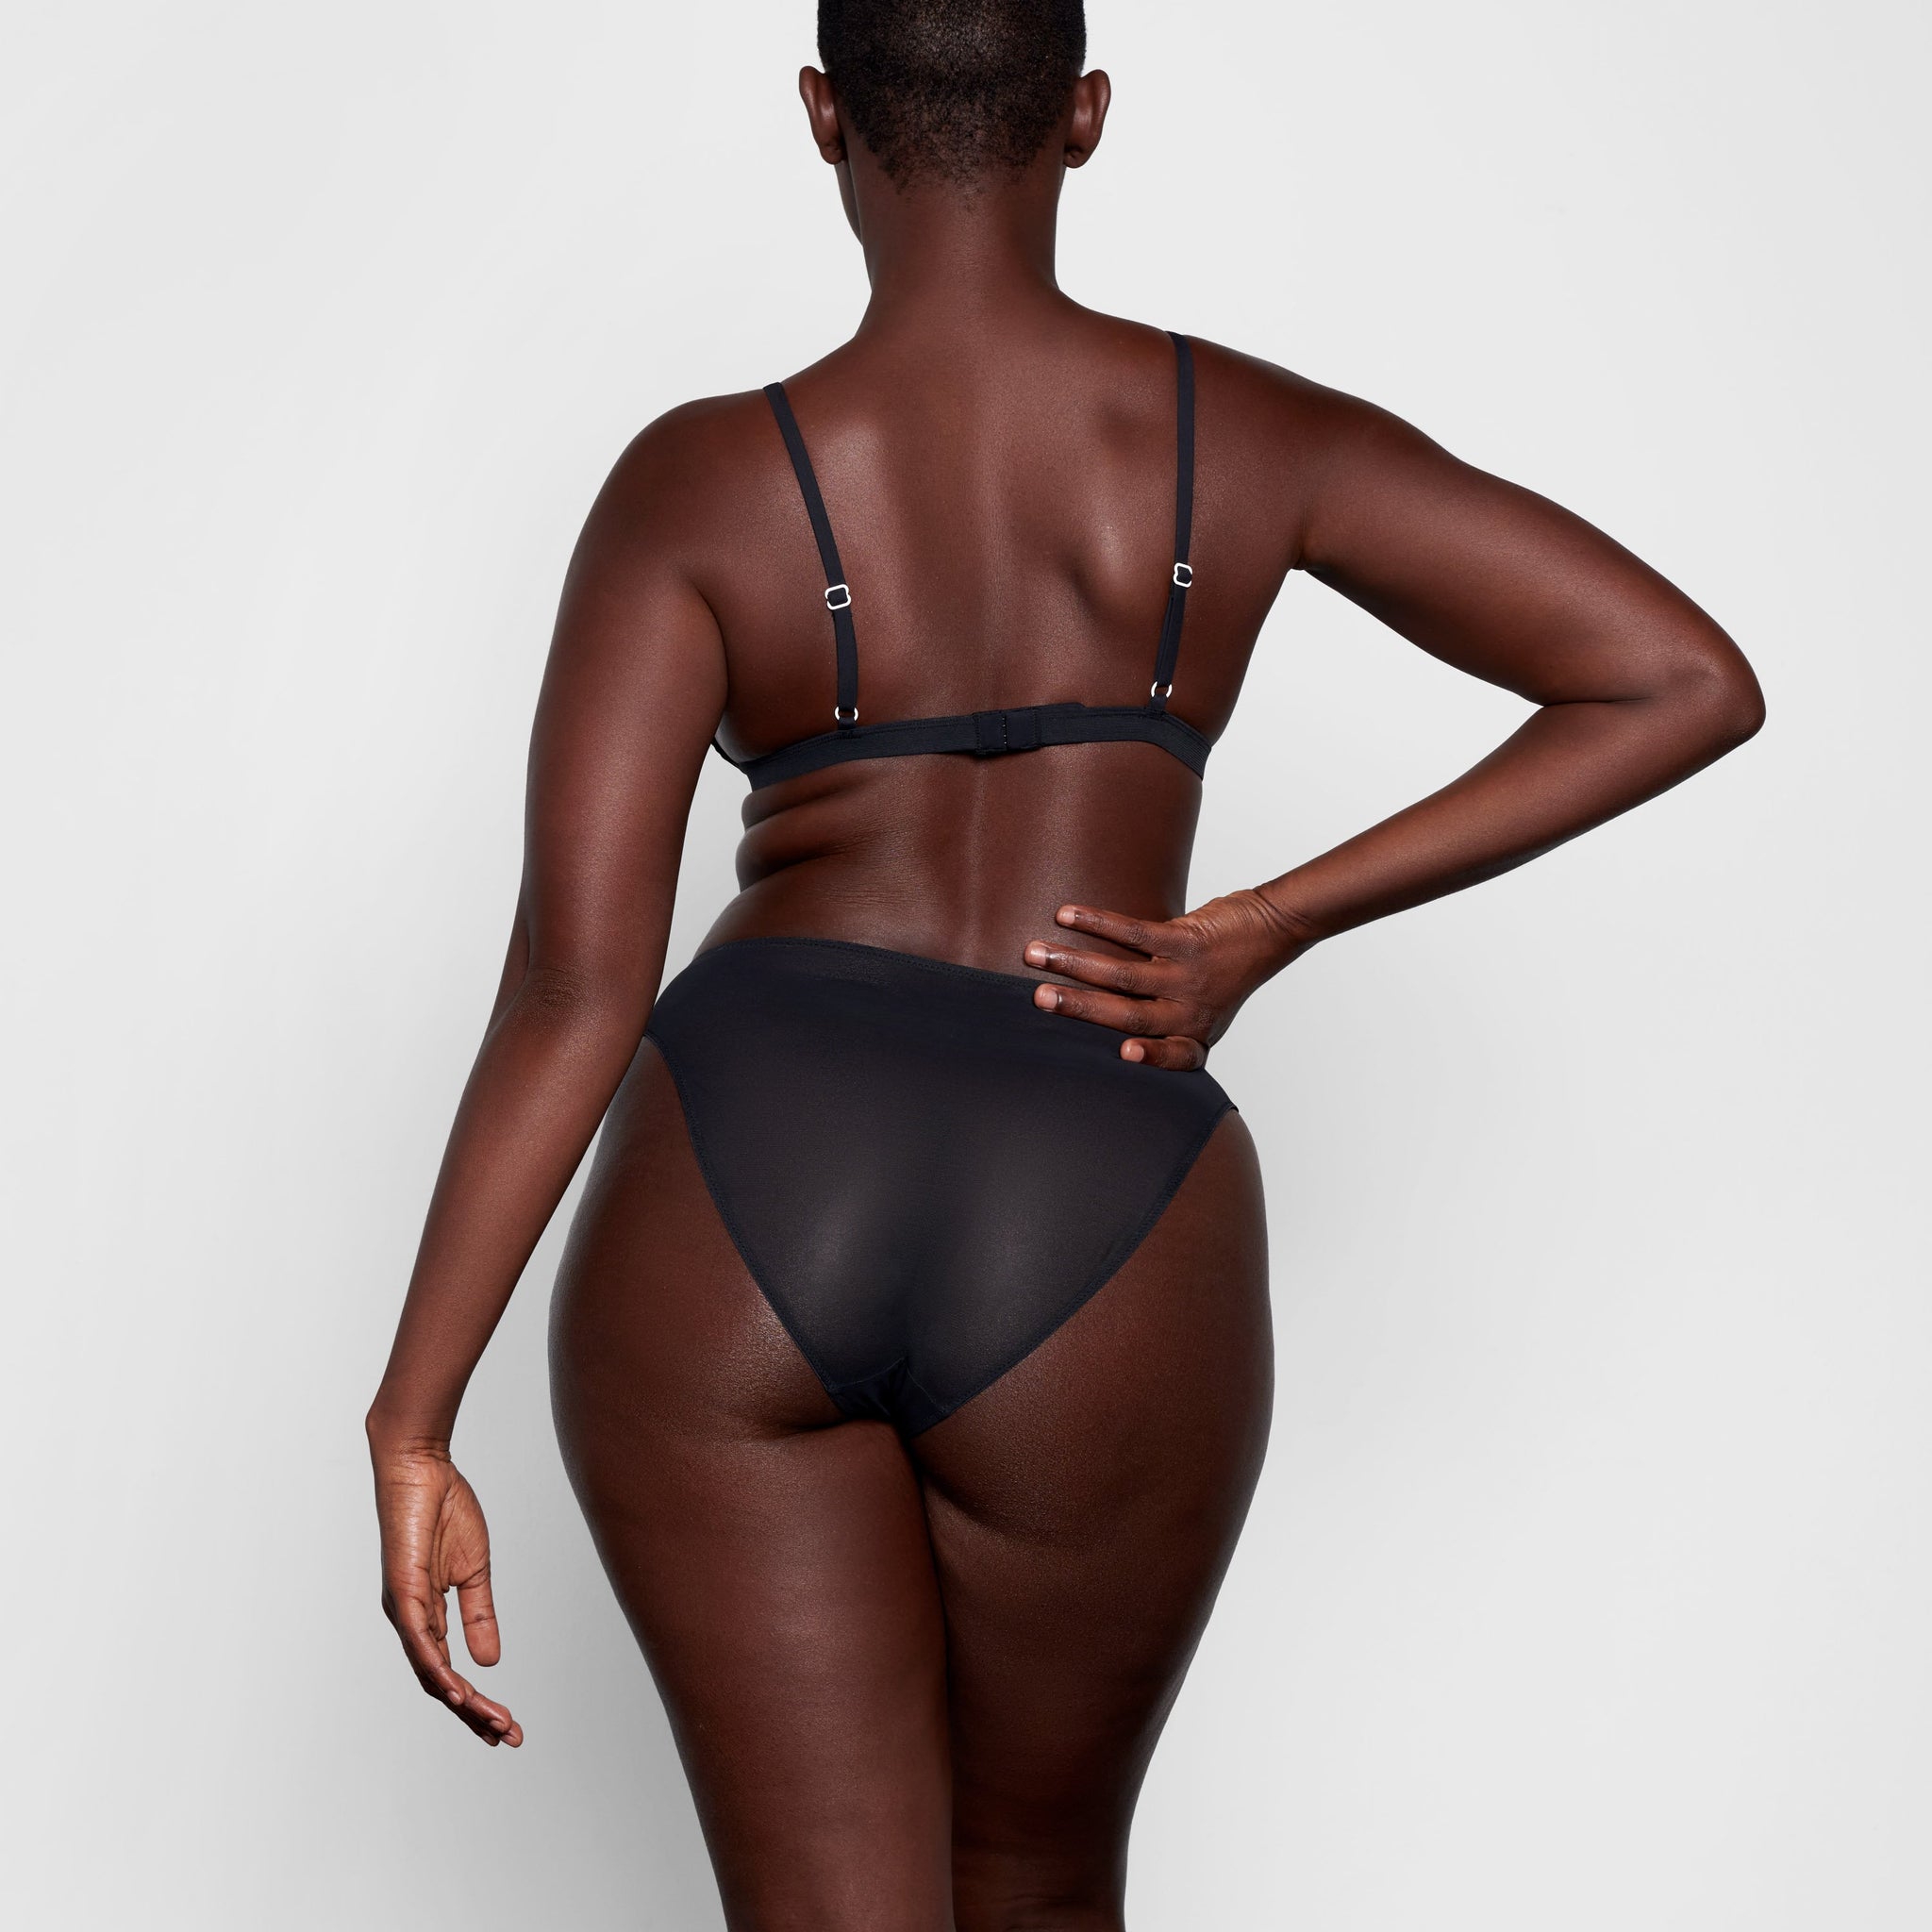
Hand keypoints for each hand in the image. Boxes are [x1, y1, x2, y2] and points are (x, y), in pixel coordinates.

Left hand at [371, 1440, 523, 1746]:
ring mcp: (403, 1608)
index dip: (477, 1701)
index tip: (507, 1724)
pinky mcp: (402, 1591)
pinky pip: (419, 1641)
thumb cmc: (443, 1510)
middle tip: (507, 1736)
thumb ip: (480, 1614)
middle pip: (438, 1683)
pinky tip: (456, 1691)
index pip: (449, 1671)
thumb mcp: (474, 1569)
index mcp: (425, 1615)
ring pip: (428, 1671)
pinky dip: (436, 1669)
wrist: (420, 1467)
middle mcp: (409, 1620)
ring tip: (489, 1722)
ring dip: (460, 1701)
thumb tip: (490, 1661)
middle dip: (472, 1714)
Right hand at [1023, 888, 1313, 1069]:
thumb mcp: (1205, 1012)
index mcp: (1194, 1036)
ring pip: (1124, 975)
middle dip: (1078, 1007)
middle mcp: (1191, 1011)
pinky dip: (1098, 924)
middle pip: (1128, 1015)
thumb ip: (1163, 1021)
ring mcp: (1189, 975)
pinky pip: (1135, 933)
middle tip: (1036, 998)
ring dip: (1074, 963)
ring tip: (1036, 953)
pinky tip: (1068, 915)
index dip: (1152, 1058)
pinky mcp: (1187, 940)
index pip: (1175, 1056)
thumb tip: (1097, 1017)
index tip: (1124, 1055)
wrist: (1271, 930)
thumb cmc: (1227, 974)